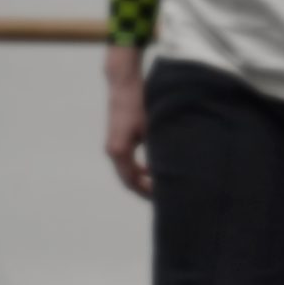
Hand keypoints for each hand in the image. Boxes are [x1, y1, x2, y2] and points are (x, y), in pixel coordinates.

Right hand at [103, 47, 150, 197]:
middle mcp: (113, 150)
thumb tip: (170, 173)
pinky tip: (154, 172)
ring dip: (142, 180)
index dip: (147, 192)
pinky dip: (139, 170)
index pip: (132, 181)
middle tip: (165, 198)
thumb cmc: (140, 105)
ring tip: (161, 188)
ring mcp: (113, 146)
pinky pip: (127, 163)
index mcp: (120, 150)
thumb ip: (158, 153)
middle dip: (145, 190)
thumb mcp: (153, 130)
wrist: (124, 85)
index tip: (164, 199)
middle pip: (128, 180)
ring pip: (127, 172)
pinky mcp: (117, 141)